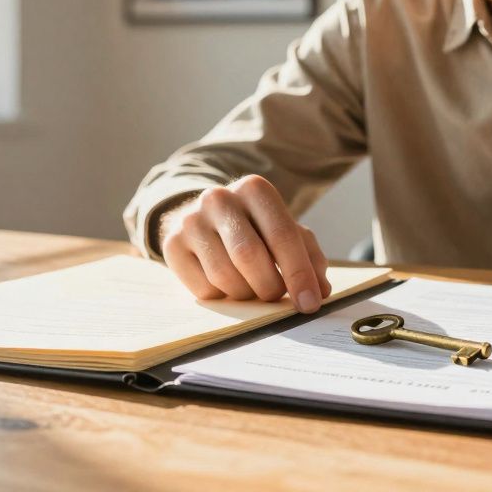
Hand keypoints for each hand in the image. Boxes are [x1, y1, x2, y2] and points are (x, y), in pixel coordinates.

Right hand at [158, 175, 331, 312]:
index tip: (310, 303)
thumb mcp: (285, 231)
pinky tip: (227, 284)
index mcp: (255, 189)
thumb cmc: (255, 228)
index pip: (282, 235)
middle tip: (277, 297)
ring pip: (224, 275)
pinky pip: (203, 287)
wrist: (205, 218)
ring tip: (252, 288)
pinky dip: (222, 297)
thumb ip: (309, 256)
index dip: (299, 273)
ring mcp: (191, 220)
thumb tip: (318, 291)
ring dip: (246, 294)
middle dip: (270, 287)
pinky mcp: (172, 245)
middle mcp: (219, 198)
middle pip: (249, 255)